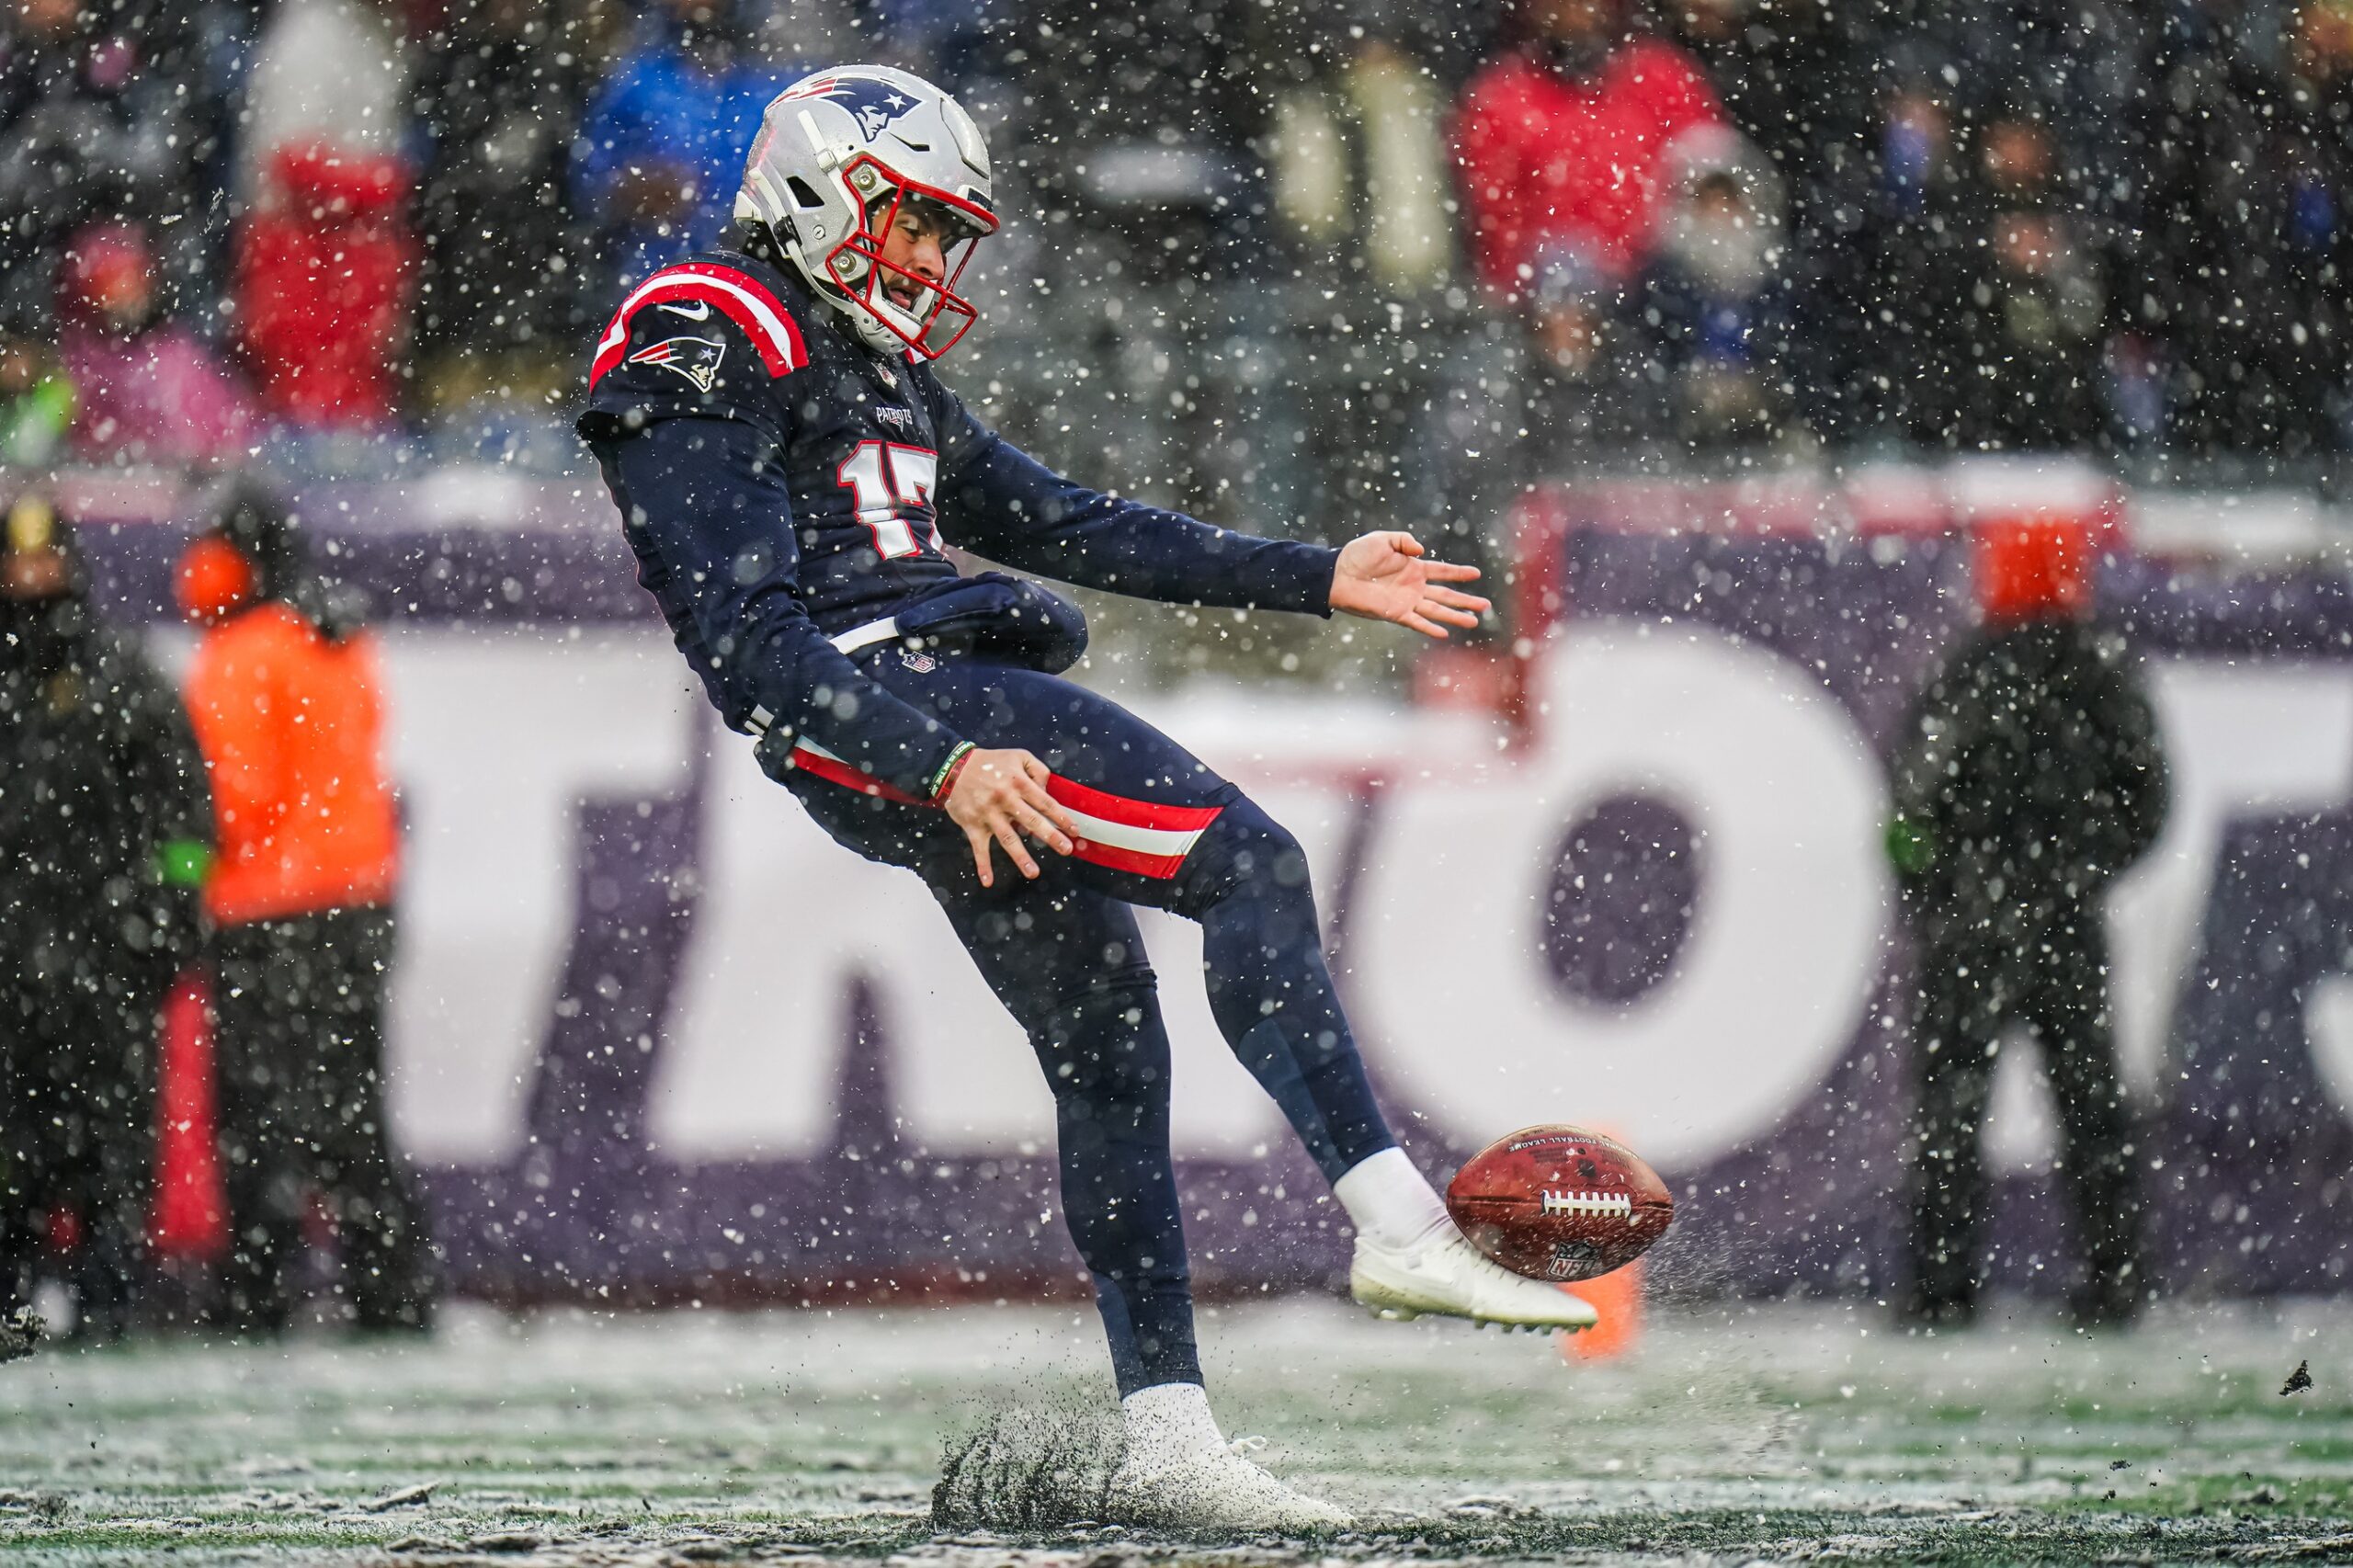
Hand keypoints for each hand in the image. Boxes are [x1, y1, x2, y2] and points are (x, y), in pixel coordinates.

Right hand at [942, 747, 1079, 886]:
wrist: (954, 767)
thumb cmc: (990, 762)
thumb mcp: (1018, 756)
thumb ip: (1038, 770)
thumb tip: (1048, 791)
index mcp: (1018, 782)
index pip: (1045, 802)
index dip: (1061, 817)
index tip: (1074, 831)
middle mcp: (1005, 799)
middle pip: (1032, 821)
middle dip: (1050, 836)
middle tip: (1065, 850)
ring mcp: (988, 814)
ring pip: (1007, 838)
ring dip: (1020, 857)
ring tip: (1033, 873)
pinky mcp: (972, 825)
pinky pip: (978, 848)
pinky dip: (982, 865)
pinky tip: (988, 881)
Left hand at [1327, 531, 1490, 638]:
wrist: (1338, 574)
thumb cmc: (1358, 555)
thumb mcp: (1383, 539)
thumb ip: (1405, 541)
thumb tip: (1422, 551)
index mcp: (1413, 568)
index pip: (1443, 571)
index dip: (1459, 573)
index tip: (1477, 574)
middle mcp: (1414, 586)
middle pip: (1446, 595)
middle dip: (1466, 600)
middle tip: (1486, 605)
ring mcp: (1406, 601)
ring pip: (1437, 610)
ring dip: (1455, 616)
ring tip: (1474, 622)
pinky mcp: (1395, 613)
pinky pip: (1416, 622)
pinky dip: (1430, 628)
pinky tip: (1444, 633)